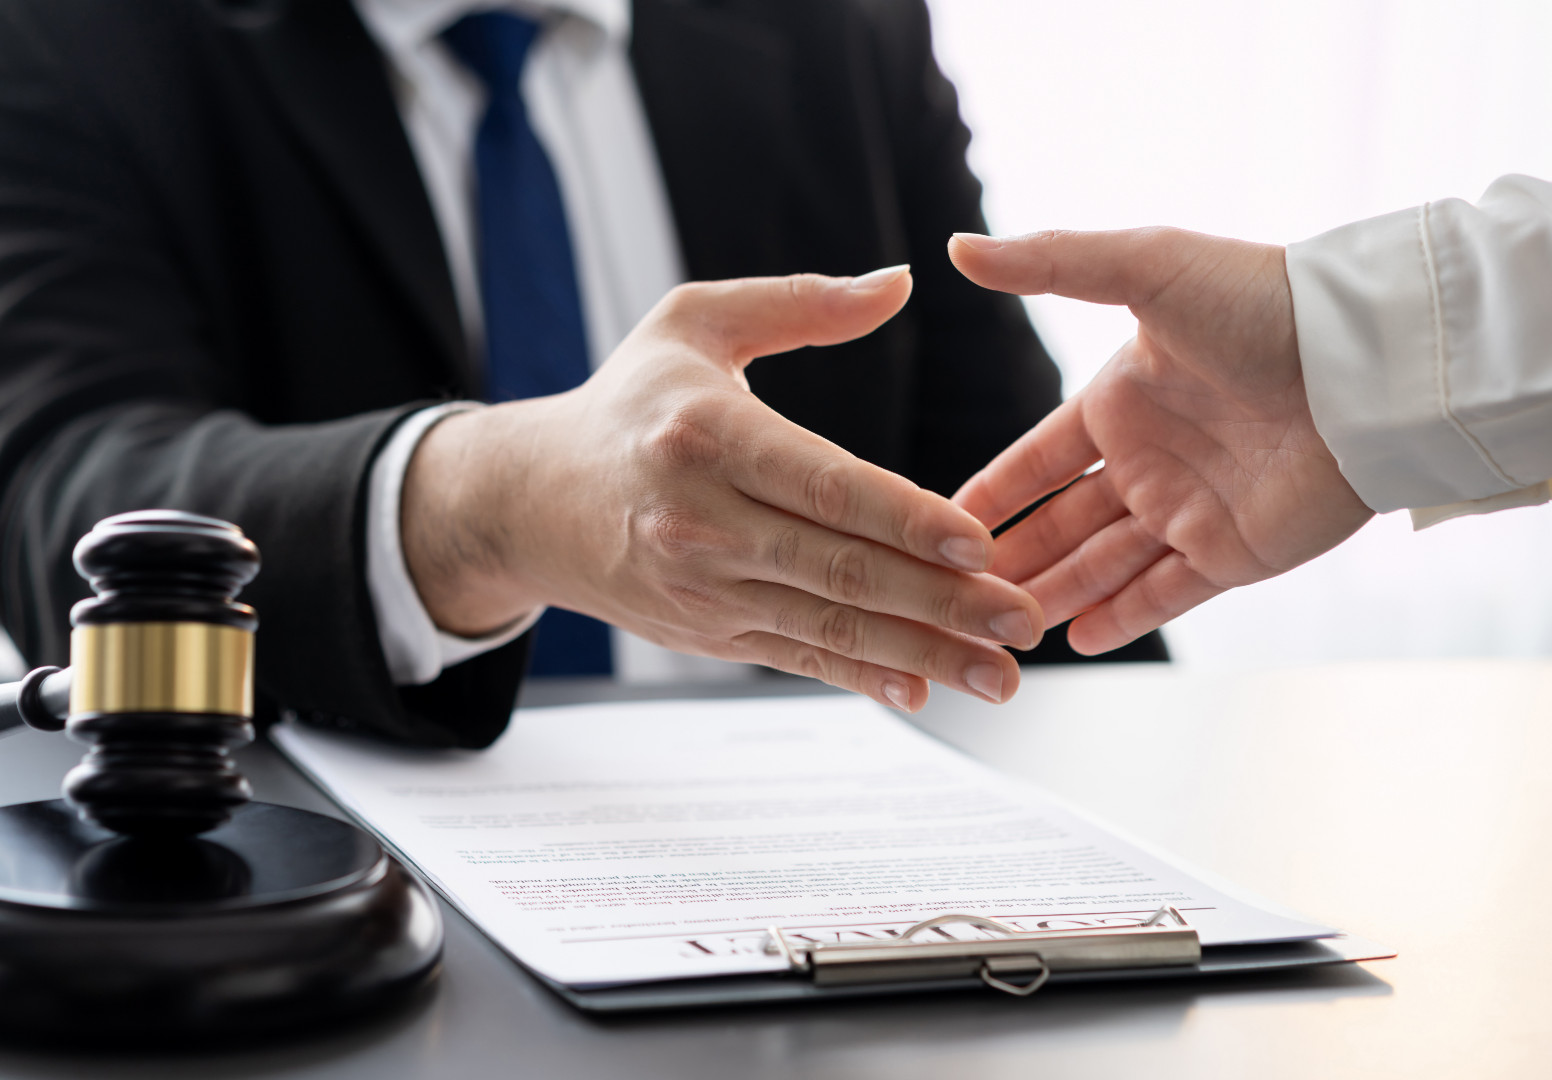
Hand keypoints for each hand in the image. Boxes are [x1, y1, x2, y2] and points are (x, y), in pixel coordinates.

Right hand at [402, 269, 1046, 708]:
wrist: (531, 500)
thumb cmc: (627, 401)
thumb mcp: (694, 323)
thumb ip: (800, 302)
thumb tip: (899, 282)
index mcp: (705, 433)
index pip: (822, 483)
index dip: (905, 517)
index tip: (979, 541)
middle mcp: (698, 519)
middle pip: (838, 567)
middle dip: (940, 601)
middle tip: (1021, 618)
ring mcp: (700, 586)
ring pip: (827, 625)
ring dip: (921, 653)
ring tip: (1000, 674)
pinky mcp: (704, 630)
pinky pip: (796, 657)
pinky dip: (861, 676)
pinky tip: (923, 687)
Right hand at [947, 229, 1374, 654]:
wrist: (1364, 360)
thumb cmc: (1261, 302)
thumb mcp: (1144, 266)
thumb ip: (1049, 262)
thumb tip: (960, 248)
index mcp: (1122, 399)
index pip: (1038, 458)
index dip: (993, 491)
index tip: (942, 520)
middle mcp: (1151, 458)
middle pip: (1063, 522)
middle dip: (1012, 557)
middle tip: (956, 589)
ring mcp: (1192, 508)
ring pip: (1103, 565)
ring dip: (1054, 594)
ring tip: (1001, 627)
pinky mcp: (1236, 552)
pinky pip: (1166, 595)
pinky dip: (1122, 619)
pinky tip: (1075, 639)